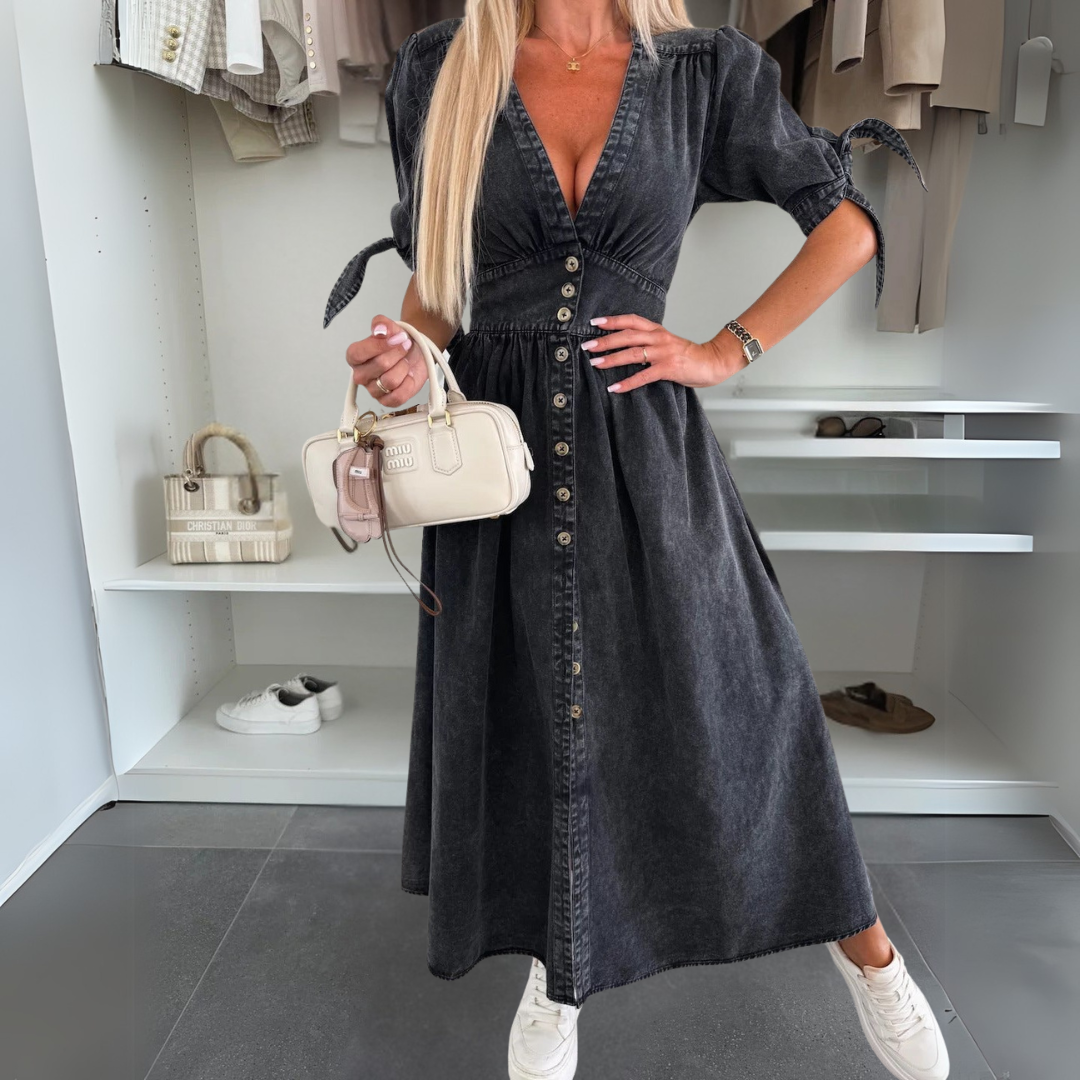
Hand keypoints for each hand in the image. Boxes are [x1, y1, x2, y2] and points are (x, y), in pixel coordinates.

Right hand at [344, 315, 429, 407]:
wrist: (414, 353)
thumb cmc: (397, 342)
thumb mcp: (389, 327)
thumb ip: (381, 323)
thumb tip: (380, 329)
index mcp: (355, 356)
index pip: (358, 353)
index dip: (379, 345)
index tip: (397, 337)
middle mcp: (361, 375)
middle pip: (380, 365)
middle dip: (398, 353)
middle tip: (405, 346)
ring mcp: (373, 390)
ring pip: (391, 381)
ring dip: (404, 367)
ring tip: (405, 362)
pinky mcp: (387, 401)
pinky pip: (398, 396)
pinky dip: (408, 384)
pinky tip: (408, 376)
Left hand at [580, 314, 747, 392]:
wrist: (713, 362)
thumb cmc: (688, 355)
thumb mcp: (667, 343)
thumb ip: (649, 342)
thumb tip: (625, 348)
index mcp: (657, 330)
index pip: (631, 320)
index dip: (613, 320)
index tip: (594, 322)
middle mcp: (659, 338)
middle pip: (627, 335)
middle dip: (605, 341)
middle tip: (587, 346)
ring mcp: (663, 353)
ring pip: (632, 353)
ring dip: (611, 359)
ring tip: (595, 364)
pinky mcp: (668, 368)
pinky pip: (643, 376)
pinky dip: (627, 382)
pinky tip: (614, 387)